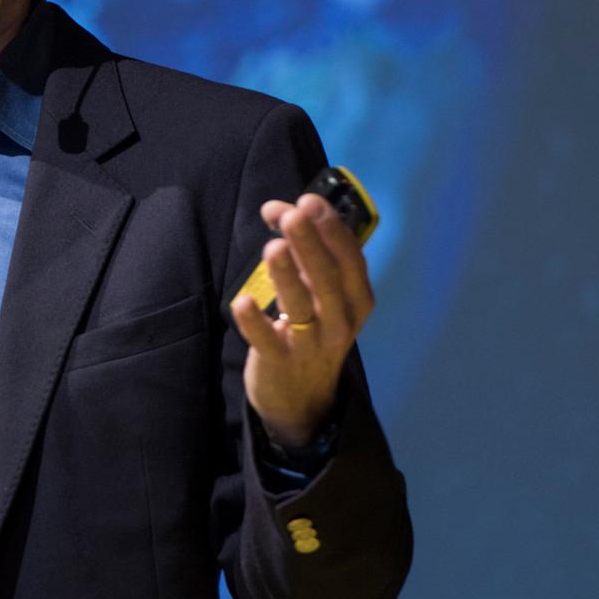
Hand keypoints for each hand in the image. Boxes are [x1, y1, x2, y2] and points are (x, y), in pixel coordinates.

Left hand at [228, 192, 375, 446]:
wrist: (303, 398)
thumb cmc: (313, 329)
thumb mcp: (321, 295)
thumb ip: (304, 252)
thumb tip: (279, 208)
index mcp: (355, 300)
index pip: (350, 260)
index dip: (331, 229)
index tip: (309, 200)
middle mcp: (340, 322)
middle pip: (327, 279)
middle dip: (310, 244)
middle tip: (291, 214)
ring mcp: (311, 345)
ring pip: (301, 308)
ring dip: (287, 276)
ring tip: (273, 248)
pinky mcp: (279, 363)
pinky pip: (267, 341)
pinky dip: (255, 323)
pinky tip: (242, 302)